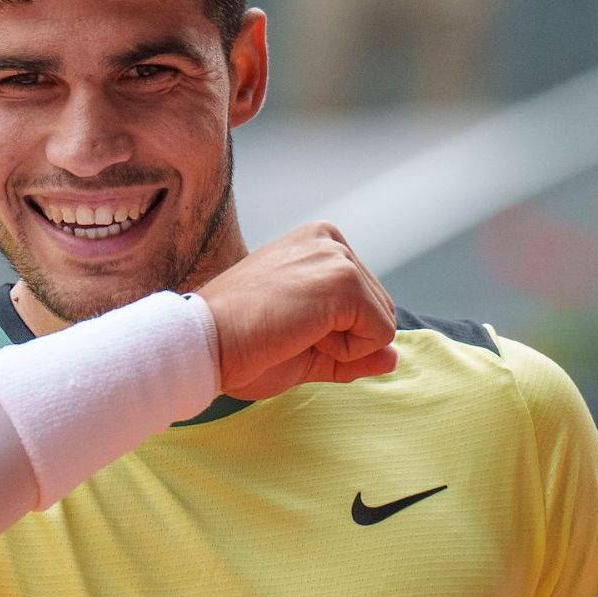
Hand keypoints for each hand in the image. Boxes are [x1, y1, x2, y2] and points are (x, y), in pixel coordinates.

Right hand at [197, 222, 397, 400]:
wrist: (203, 342)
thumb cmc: (239, 342)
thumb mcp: (307, 348)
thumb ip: (353, 351)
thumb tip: (394, 357)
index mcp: (316, 244)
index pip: (363, 302)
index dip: (333, 334)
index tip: (283, 326)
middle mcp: (329, 240)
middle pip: (379, 310)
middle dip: (343, 339)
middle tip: (287, 333)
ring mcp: (337, 256)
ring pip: (382, 322)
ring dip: (343, 345)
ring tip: (292, 332)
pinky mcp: (344, 279)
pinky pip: (381, 334)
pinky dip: (347, 352)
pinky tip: (302, 336)